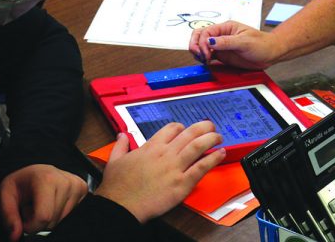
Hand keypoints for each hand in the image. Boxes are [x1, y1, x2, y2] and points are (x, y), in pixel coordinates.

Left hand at [0, 164, 87, 240]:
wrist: (35, 171)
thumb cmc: (21, 182)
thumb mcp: (5, 195)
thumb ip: (8, 217)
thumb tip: (15, 236)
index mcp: (47, 179)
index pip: (44, 217)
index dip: (30, 225)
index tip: (23, 218)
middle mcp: (66, 181)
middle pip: (52, 221)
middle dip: (38, 222)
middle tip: (32, 207)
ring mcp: (77, 186)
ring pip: (61, 221)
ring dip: (48, 219)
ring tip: (41, 204)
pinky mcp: (83, 190)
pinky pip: (70, 215)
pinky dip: (58, 214)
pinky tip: (52, 202)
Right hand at [95, 124, 225, 223]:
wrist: (121, 207)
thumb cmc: (118, 188)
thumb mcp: (114, 161)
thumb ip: (120, 146)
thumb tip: (121, 135)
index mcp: (151, 147)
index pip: (172, 129)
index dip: (182, 127)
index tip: (186, 130)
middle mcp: (165, 154)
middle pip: (189, 134)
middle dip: (203, 128)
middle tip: (210, 127)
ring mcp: (175, 168)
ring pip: (198, 146)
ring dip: (211, 139)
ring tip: (219, 137)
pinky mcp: (181, 184)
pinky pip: (201, 167)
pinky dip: (213, 159)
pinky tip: (220, 154)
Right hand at [189, 20, 279, 68]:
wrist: (270, 54)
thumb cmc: (262, 44)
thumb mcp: (245, 42)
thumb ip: (227, 42)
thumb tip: (210, 41)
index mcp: (226, 27)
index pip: (206, 32)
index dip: (202, 42)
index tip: (208, 53)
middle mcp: (221, 35)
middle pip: (199, 36)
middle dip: (196, 45)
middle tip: (201, 56)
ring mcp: (221, 46)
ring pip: (201, 46)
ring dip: (198, 52)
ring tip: (204, 60)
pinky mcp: (222, 55)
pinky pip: (208, 56)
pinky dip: (203, 59)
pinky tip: (207, 63)